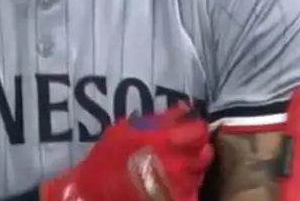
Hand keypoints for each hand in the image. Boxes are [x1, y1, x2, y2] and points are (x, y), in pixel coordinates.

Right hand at [40, 102, 213, 200]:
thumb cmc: (108, 157)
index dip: (195, 128)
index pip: (200, 130)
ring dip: (192, 166)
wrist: (94, 193)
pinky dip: (187, 186)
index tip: (188, 129)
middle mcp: (179, 163)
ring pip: (200, 171)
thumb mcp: (128, 129)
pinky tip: (173, 183)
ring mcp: (181, 186)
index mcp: (167, 140)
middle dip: (196, 147)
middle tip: (182, 147)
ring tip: (175, 165)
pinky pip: (193, 191)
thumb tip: (184, 108)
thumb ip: (159, 119)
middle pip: (205, 151)